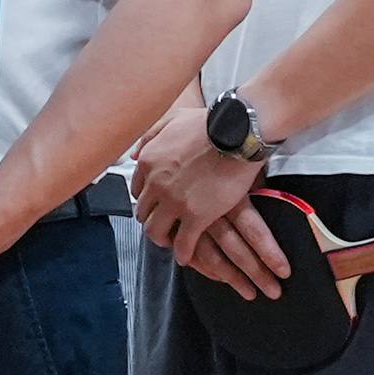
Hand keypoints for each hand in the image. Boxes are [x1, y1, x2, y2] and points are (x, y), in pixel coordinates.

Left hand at [135, 107, 288, 295]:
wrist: (238, 132)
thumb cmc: (211, 123)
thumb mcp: (173, 119)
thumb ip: (150, 135)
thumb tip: (135, 154)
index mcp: (148, 161)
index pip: (137, 190)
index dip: (148, 199)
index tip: (157, 204)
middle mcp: (155, 183)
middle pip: (143, 213)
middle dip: (152, 220)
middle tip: (164, 225)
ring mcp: (174, 202)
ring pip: (156, 232)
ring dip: (163, 239)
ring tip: (172, 242)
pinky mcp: (196, 217)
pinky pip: (182, 244)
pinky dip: (183, 253)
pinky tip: (187, 255)